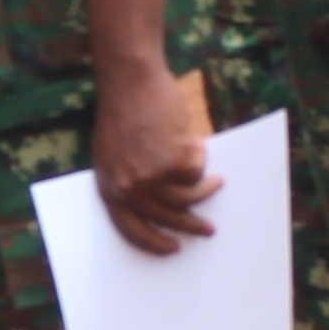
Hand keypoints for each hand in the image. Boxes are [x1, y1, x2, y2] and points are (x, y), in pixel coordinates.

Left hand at [92, 68, 218, 254]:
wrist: (131, 81)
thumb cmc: (124, 111)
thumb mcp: (116, 154)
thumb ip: (132, 180)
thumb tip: (166, 206)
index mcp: (110, 189)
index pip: (132, 231)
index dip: (154, 243)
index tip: (174, 248)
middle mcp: (129, 189)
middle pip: (168, 218)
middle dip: (192, 226)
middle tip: (208, 230)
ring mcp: (151, 178)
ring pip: (189, 197)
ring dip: (206, 190)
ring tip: (218, 181)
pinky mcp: (173, 162)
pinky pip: (196, 171)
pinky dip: (200, 158)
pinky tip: (194, 142)